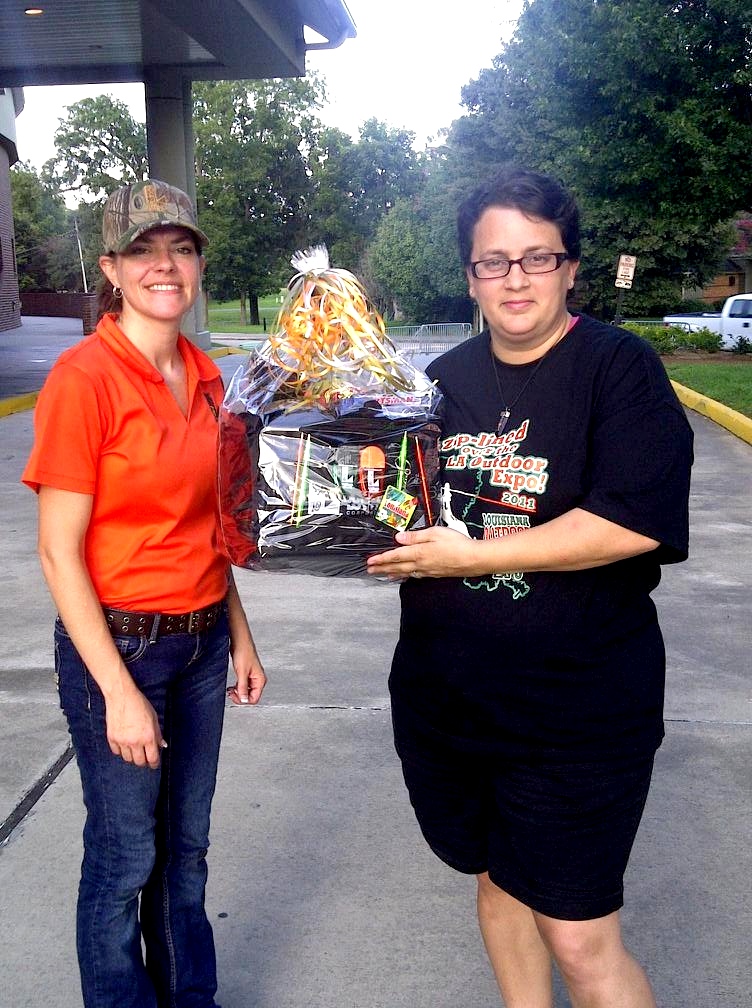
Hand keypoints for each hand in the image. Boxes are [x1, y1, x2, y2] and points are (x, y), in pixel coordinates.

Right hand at [105, 687, 164, 769]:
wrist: (121, 696)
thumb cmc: (139, 704)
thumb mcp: (154, 718)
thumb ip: (157, 734)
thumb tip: (161, 745)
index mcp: (148, 736)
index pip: (153, 758)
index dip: (155, 763)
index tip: (154, 764)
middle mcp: (135, 741)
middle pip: (139, 762)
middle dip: (144, 761)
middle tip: (145, 757)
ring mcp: (122, 741)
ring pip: (128, 759)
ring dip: (132, 756)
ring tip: (135, 749)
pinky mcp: (112, 738)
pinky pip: (117, 752)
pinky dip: (121, 750)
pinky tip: (124, 744)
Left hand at [227, 639, 265, 705]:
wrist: (239, 641)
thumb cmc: (244, 652)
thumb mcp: (242, 672)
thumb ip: (243, 687)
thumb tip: (244, 699)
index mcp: (260, 680)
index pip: (254, 698)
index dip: (243, 699)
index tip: (235, 696)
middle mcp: (258, 679)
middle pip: (250, 696)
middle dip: (240, 696)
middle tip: (231, 693)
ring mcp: (252, 677)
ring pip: (246, 691)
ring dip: (238, 692)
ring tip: (230, 689)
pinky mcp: (246, 674)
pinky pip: (243, 686)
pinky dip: (237, 687)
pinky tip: (232, 686)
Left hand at [366, 526, 481, 580]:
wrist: (474, 559)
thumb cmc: (456, 542)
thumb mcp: (435, 533)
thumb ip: (415, 536)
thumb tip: (398, 538)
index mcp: (419, 552)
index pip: (395, 556)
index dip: (382, 558)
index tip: (370, 561)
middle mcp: (420, 564)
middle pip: (397, 567)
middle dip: (382, 568)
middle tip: (369, 570)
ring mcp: (427, 571)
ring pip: (405, 573)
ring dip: (391, 573)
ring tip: (382, 575)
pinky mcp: (434, 574)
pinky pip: (414, 576)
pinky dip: (405, 576)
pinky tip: (404, 576)